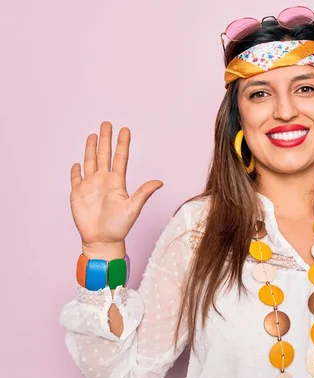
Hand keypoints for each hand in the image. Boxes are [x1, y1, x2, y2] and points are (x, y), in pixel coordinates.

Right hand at [70, 121, 163, 246]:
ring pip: (90, 162)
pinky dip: (75, 170)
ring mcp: (90, 186)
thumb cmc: (119, 227)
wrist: (102, 240)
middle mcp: (104, 181)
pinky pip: (76, 178)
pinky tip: (76, 163)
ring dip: (90, 148)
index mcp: (117, 182)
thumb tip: (160, 182)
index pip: (120, 158)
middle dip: (105, 139)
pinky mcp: (77, 194)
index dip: (122, 144)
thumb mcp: (133, 208)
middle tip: (107, 123)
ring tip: (93, 135)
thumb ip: (144, 193)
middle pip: (104, 155)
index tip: (125, 129)